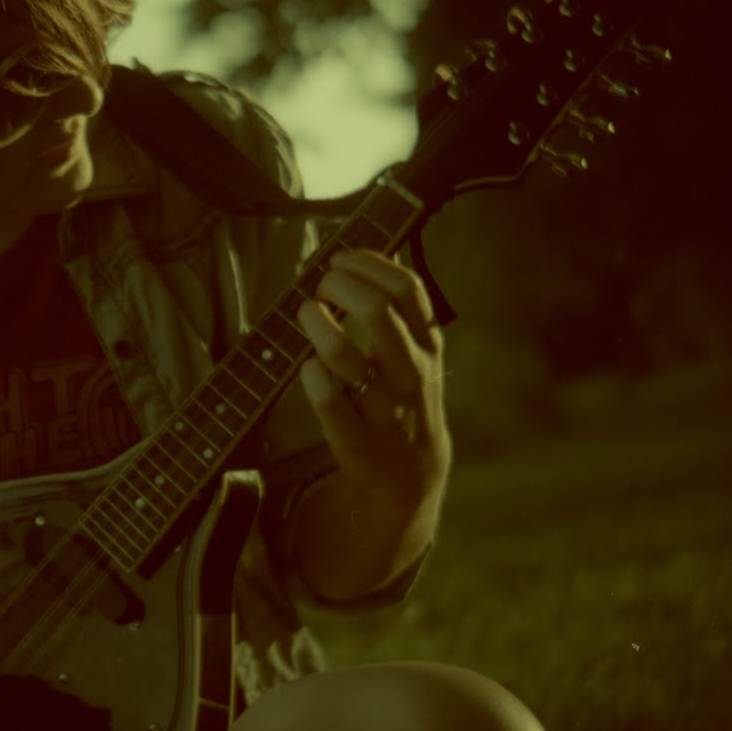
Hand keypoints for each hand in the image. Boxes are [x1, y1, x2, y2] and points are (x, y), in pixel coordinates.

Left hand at [296, 248, 451, 512]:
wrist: (412, 474)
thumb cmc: (404, 397)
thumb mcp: (418, 352)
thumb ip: (399, 309)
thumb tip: (367, 256)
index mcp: (426, 345)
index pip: (405, 288)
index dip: (368, 263)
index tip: (340, 259)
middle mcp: (408, 373)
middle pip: (376, 311)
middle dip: (338, 287)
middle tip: (319, 287)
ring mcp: (382, 406)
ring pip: (342, 353)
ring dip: (316, 323)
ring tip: (305, 314)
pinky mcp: (354, 439)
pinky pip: (326, 400)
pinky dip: (309, 375)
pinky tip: (306, 366)